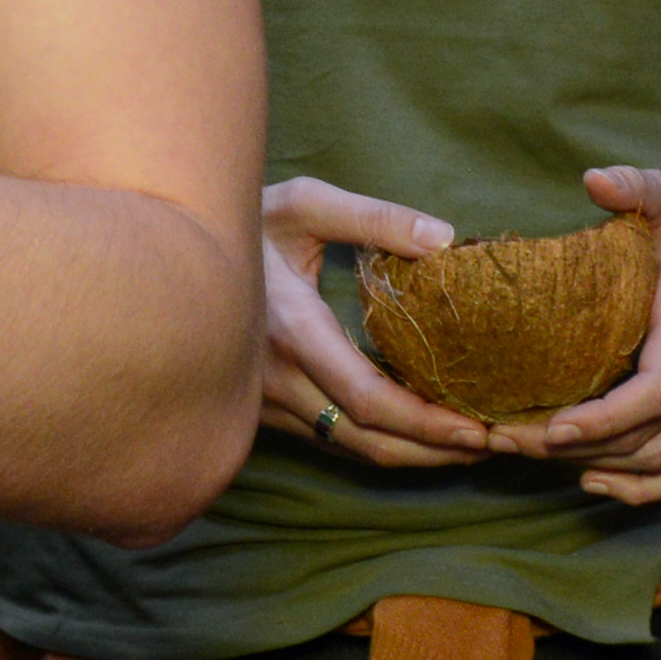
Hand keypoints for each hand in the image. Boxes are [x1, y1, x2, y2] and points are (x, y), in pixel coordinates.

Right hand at [253, 177, 504, 469]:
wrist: (166, 254)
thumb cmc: (243, 221)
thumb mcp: (303, 204)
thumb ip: (374, 218)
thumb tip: (444, 240)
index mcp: (288, 330)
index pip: (365, 397)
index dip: (426, 422)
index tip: (479, 427)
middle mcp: (273, 380)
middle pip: (364, 440)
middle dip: (434, 451)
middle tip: (494, 445)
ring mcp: (264, 402)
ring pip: (348, 449)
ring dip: (414, 456)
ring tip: (472, 446)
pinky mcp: (264, 410)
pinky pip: (331, 440)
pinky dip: (381, 444)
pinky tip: (421, 435)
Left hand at [490, 161, 660, 506]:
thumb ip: (635, 185)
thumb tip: (593, 179)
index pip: (658, 388)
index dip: (604, 419)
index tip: (549, 427)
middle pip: (651, 436)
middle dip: (579, 448)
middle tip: (508, 439)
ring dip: (600, 468)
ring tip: (533, 456)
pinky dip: (644, 488)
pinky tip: (593, 481)